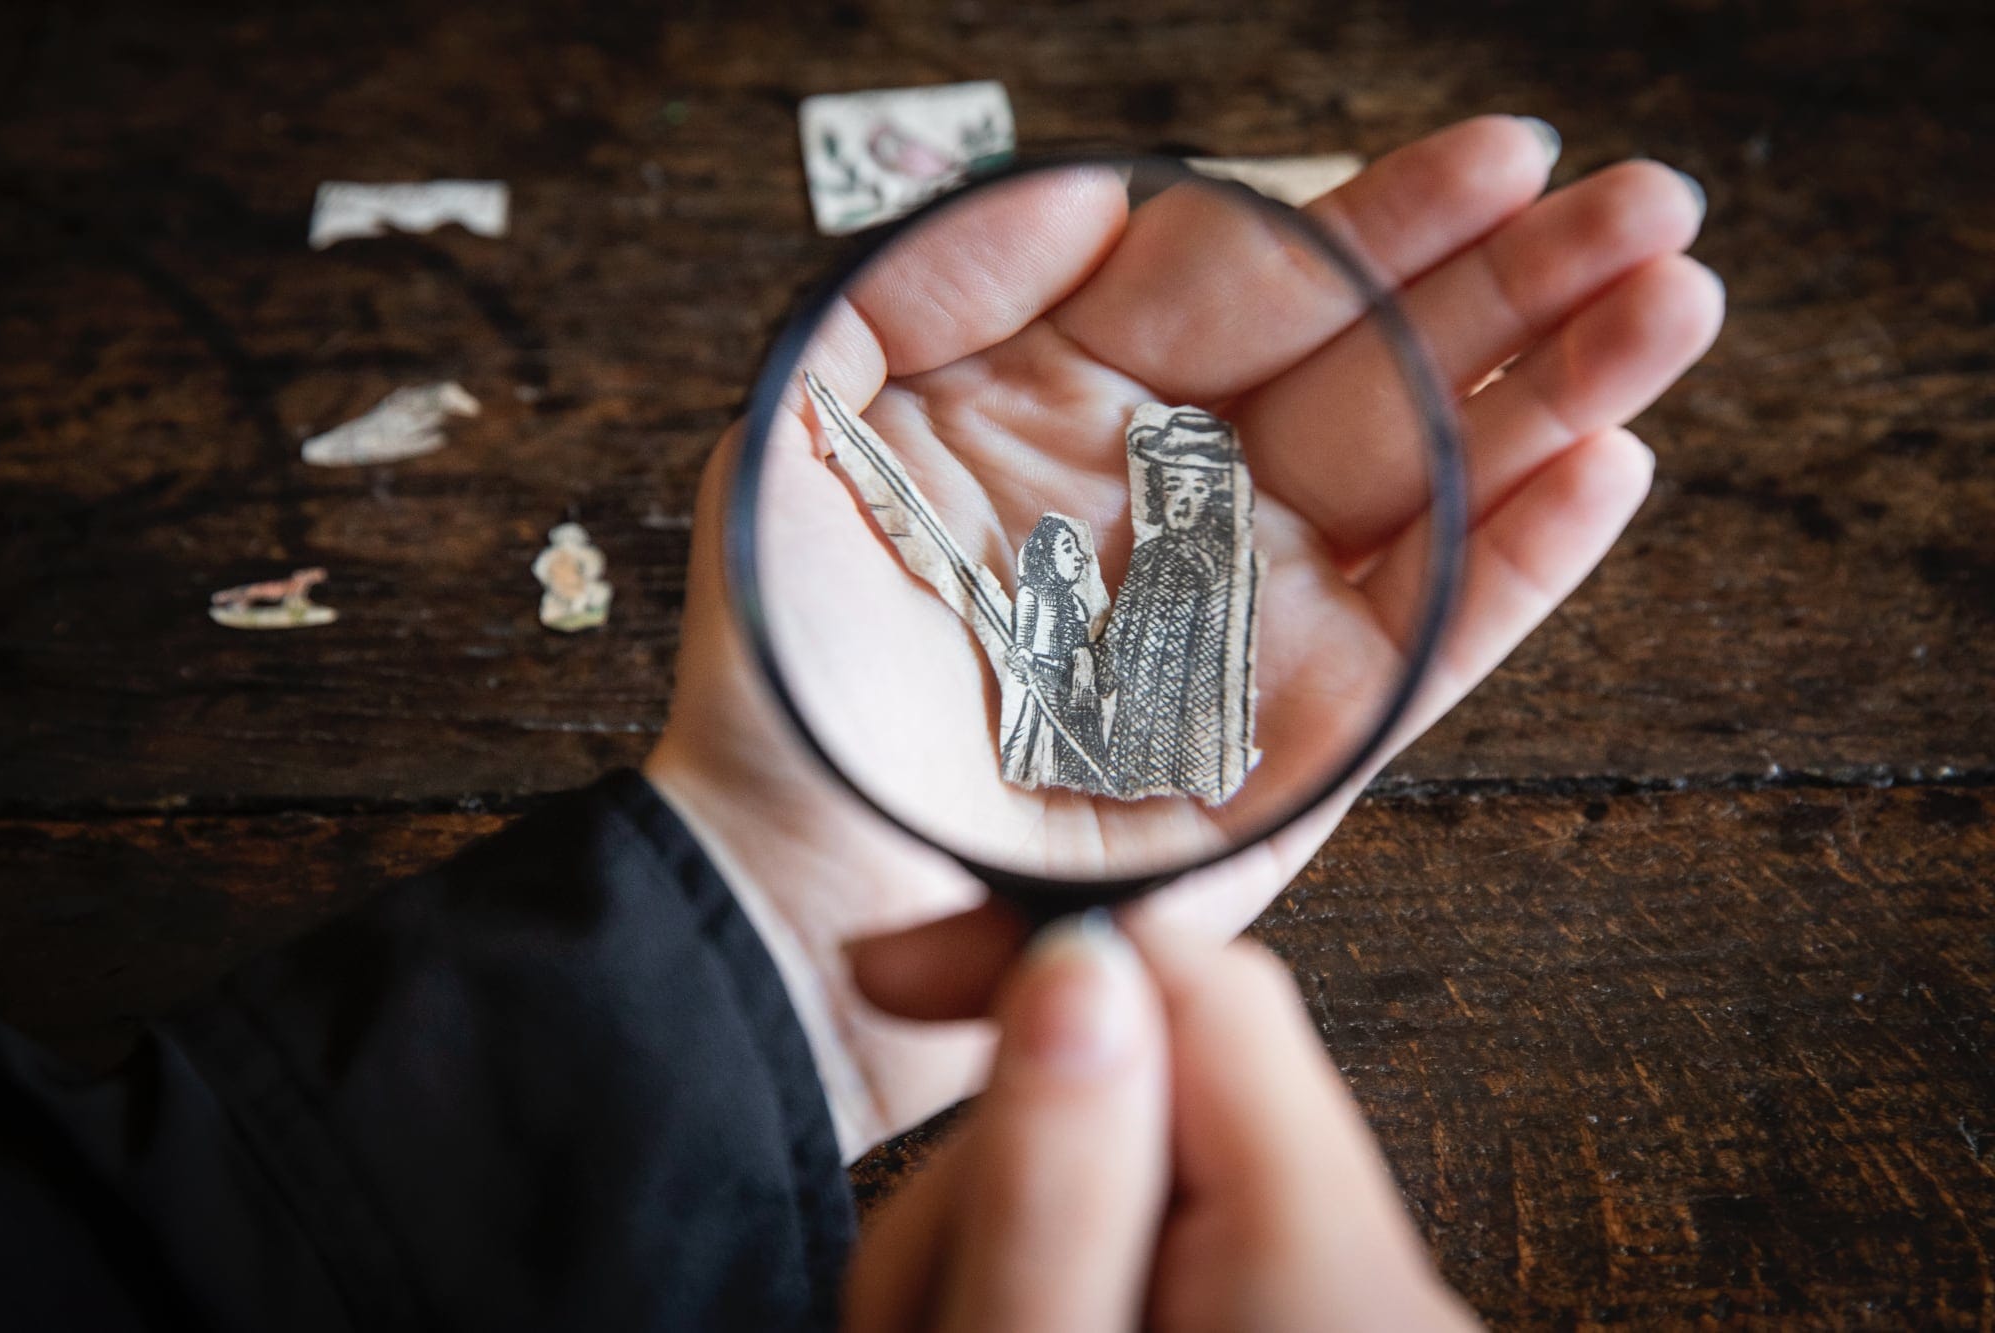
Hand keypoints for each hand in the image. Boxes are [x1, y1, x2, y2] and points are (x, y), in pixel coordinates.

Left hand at [647, 116, 1722, 1153]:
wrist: (800, 883)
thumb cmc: (788, 664)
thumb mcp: (812, 431)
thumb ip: (934, 282)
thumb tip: (1092, 182)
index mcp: (1086, 409)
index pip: (1260, 283)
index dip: (1382, 216)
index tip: (1498, 152)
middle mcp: (1194, 501)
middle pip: (1382, 364)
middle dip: (1518, 280)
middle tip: (1646, 204)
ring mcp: (1263, 618)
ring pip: (1439, 482)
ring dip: (1562, 392)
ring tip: (1674, 299)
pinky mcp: (1307, 738)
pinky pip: (1435, 636)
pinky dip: (1523, 560)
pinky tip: (1608, 465)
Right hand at [843, 917, 1477, 1330]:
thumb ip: (1060, 1185)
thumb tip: (1078, 967)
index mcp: (1330, 1276)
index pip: (1208, 988)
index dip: (1041, 954)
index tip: (895, 972)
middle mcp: (1385, 1288)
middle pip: (1164, 1088)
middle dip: (1011, 1156)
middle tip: (929, 1296)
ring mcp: (1357, 1313)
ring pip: (1148, 1172)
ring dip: (1023, 1231)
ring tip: (963, 1330)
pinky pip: (1171, 1250)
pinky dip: (1071, 1278)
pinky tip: (1022, 1324)